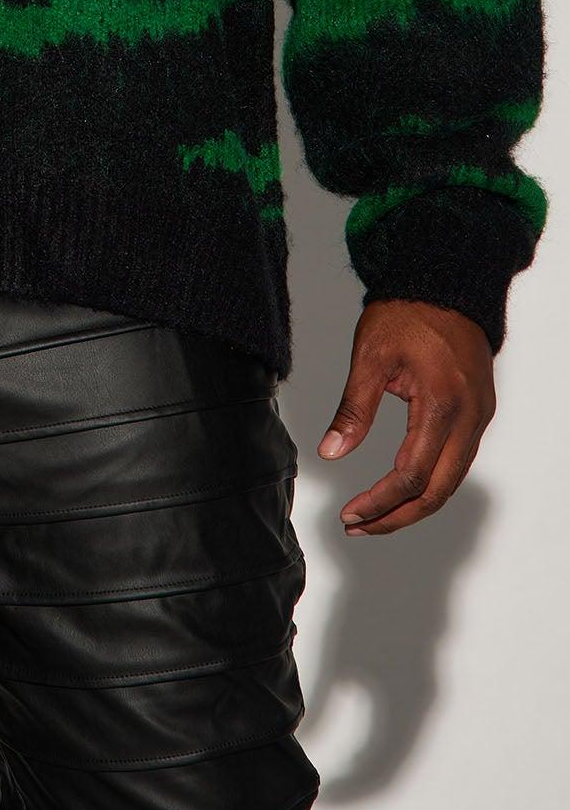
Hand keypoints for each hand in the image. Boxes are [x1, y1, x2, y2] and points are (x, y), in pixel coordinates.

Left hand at [317, 298, 495, 535]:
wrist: (444, 284)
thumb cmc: (406, 313)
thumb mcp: (370, 357)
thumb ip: (353, 410)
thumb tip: (331, 452)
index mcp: (441, 404)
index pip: (411, 475)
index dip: (380, 502)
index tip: (352, 515)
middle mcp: (469, 417)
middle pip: (438, 490)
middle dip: (398, 516)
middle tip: (360, 526)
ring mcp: (479, 416)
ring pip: (451, 480)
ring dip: (415, 503)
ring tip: (375, 514)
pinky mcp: (479, 411)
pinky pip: (459, 460)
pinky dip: (432, 481)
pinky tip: (403, 487)